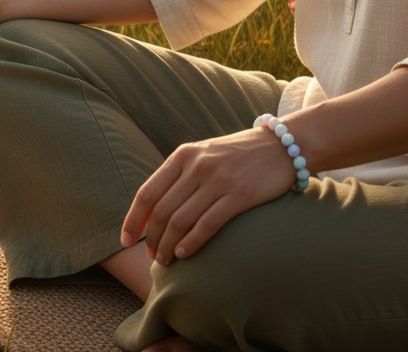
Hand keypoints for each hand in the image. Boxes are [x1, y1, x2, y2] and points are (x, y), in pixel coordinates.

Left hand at [120, 127, 295, 265]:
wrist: (281, 145)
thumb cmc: (237, 154)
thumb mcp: (203, 154)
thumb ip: (179, 176)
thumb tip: (153, 210)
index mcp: (183, 155)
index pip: (147, 193)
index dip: (133, 220)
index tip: (125, 240)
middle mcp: (197, 166)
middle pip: (163, 211)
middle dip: (152, 239)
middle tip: (152, 257)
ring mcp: (218, 180)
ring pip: (182, 220)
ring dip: (169, 246)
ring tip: (165, 261)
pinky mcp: (240, 195)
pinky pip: (208, 224)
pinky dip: (192, 242)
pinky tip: (184, 254)